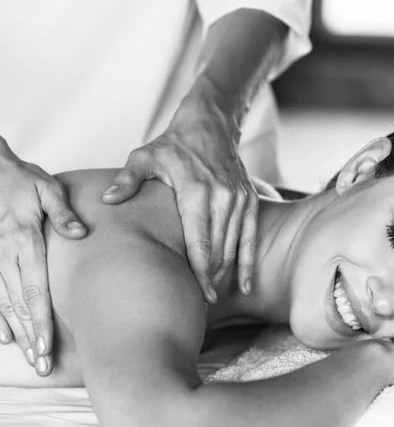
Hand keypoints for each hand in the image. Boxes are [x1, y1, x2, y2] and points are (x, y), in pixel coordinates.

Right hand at [0, 137, 86, 374]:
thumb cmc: (21, 180)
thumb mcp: (47, 189)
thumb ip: (63, 213)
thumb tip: (81, 233)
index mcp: (24, 241)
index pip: (34, 290)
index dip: (41, 321)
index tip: (47, 346)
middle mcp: (5, 255)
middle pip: (20, 305)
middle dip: (32, 337)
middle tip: (42, 365)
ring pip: (4, 305)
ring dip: (16, 333)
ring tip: (29, 359)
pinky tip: (2, 338)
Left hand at [101, 94, 257, 303]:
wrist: (210, 125)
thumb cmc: (174, 144)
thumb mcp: (145, 156)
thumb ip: (128, 180)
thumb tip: (107, 200)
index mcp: (196, 191)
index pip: (199, 241)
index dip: (200, 272)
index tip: (199, 295)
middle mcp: (222, 198)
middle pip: (218, 249)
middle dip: (210, 278)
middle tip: (200, 302)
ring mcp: (238, 200)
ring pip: (233, 246)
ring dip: (225, 273)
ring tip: (214, 295)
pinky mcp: (249, 200)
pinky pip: (251, 237)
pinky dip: (248, 263)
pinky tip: (245, 286)